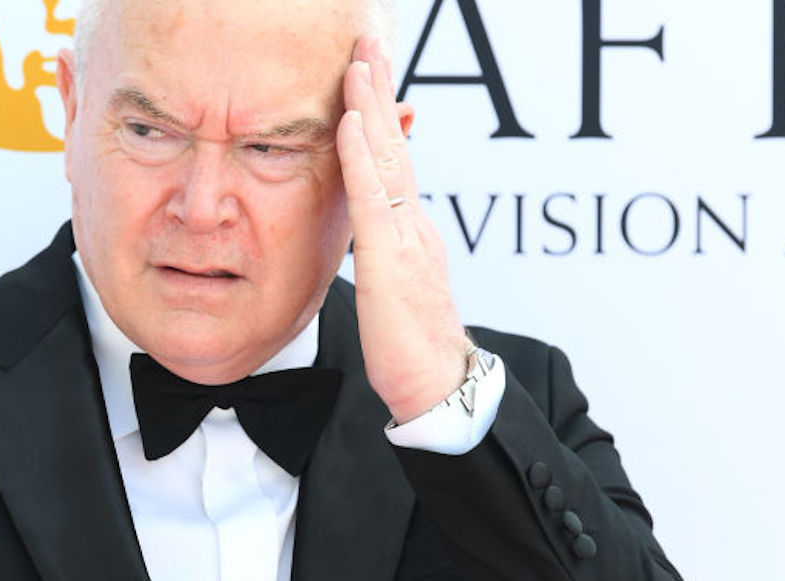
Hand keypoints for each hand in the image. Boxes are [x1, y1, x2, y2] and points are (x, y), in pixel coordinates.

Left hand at [337, 37, 473, 423]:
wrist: (436, 384)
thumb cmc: (408, 339)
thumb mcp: (392, 279)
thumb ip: (381, 244)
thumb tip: (364, 219)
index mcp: (410, 225)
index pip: (392, 156)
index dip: (378, 110)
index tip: (366, 67)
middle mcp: (413, 221)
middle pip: (393, 143)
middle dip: (378, 88)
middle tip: (368, 40)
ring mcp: (406, 237)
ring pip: (386, 159)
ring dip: (370, 105)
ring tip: (359, 60)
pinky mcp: (390, 260)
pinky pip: (373, 200)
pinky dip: (360, 157)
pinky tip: (348, 121)